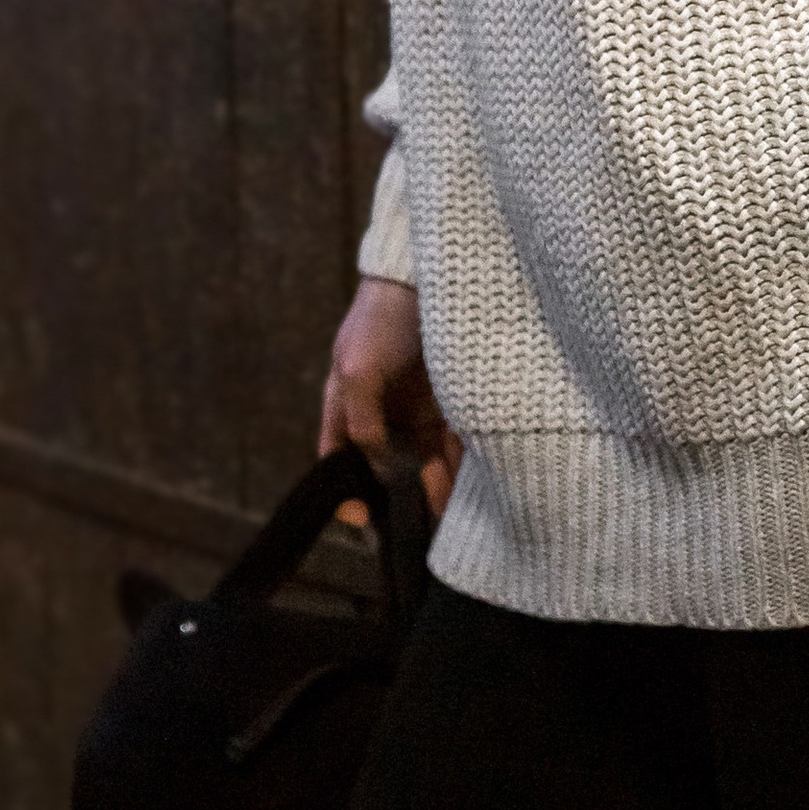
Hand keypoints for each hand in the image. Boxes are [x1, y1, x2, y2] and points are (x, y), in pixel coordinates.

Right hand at [321, 274, 463, 523]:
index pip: (339, 458)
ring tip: (446, 516)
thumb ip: (361, 421)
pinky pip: (452, 443)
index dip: (346, 491)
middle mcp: (380, 411)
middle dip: (399, 499)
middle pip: (386, 468)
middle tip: (415, 531)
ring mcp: (414, 407)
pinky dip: (459, 466)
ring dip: (433, 489)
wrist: (424, 279)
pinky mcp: (447, 401)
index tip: (363, 518)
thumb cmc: (380, 320)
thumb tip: (376, 466)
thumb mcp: (358, 369)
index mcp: (346, 404)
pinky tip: (469, 486)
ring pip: (422, 461)